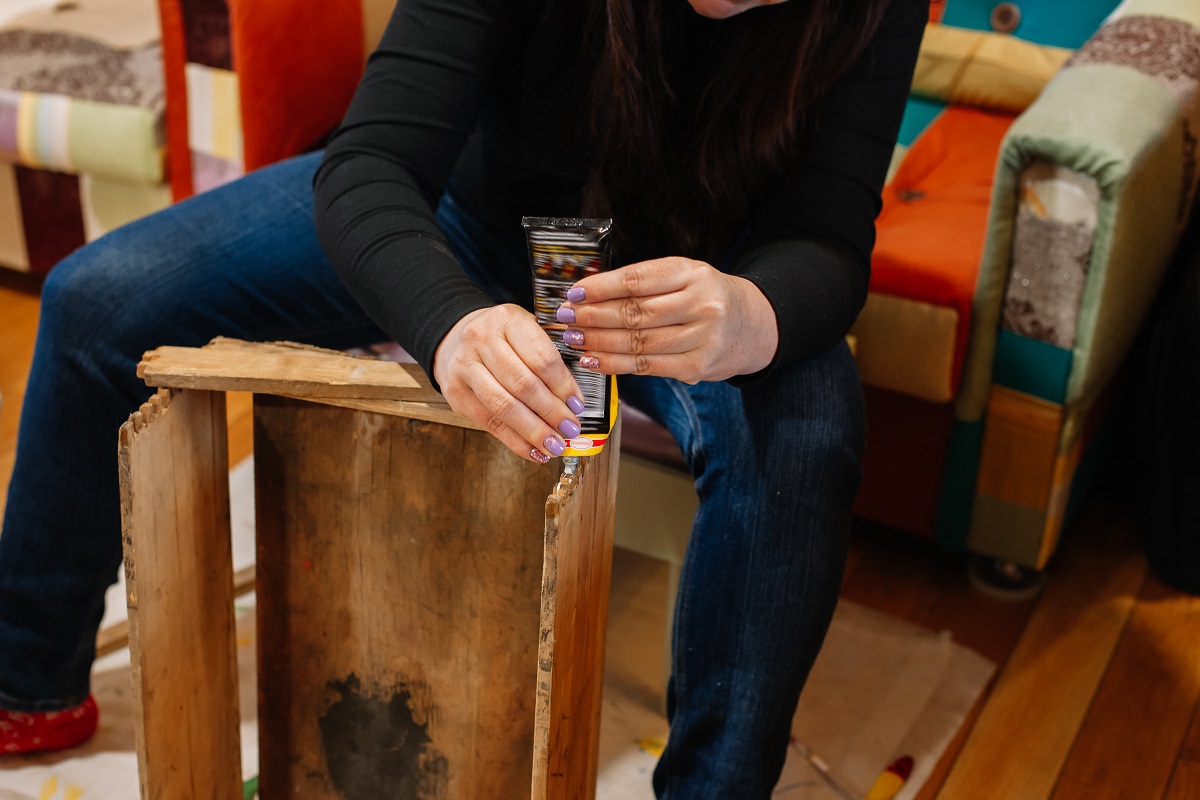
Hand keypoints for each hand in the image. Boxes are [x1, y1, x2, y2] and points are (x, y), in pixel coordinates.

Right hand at [433, 304, 585, 462]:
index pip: (541, 358)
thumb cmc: (503, 338)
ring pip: (504, 405)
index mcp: (508, 319)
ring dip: (534, 431)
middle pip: (523, 384)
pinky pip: (490, 422)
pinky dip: (515, 441)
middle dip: (551, 412)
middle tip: (571, 429)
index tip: (579, 405)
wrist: (457, 339)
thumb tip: (574, 403)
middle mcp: (481, 339)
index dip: (563, 386)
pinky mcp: (455, 392)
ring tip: (555, 445)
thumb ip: (549, 359)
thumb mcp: (527, 331)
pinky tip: (534, 451)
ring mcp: (465, 366)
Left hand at [556, 257, 777, 382]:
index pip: (638, 280)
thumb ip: (644, 282)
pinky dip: (614, 364)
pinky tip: (592, 360)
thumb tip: (589, 290)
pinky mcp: (697, 367)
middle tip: (566, 318)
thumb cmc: (706, 297)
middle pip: (635, 313)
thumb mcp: (684, 276)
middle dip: (593, 316)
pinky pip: (647, 366)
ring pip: (638, 342)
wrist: (752, 326)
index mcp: (693, 273)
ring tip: (573, 339)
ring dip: (598, 342)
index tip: (575, 292)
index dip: (602, 288)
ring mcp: (702, 338)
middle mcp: (701, 304)